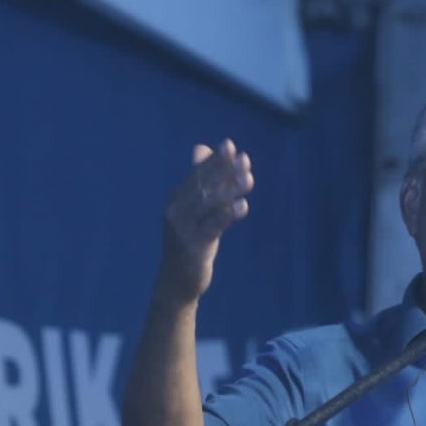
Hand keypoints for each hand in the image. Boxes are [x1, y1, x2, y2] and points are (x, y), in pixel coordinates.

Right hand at [156, 138, 253, 303]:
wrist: (178, 279)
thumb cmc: (191, 240)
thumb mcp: (197, 210)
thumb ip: (204, 182)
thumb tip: (202, 148)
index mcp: (177, 199)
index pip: (197, 174)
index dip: (214, 160)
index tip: (231, 146)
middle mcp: (175, 210)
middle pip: (202, 186)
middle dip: (224, 171)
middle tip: (246, 160)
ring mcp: (182, 229)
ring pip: (208, 205)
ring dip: (230, 190)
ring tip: (249, 179)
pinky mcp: (192, 246)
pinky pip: (212, 227)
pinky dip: (227, 215)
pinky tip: (243, 206)